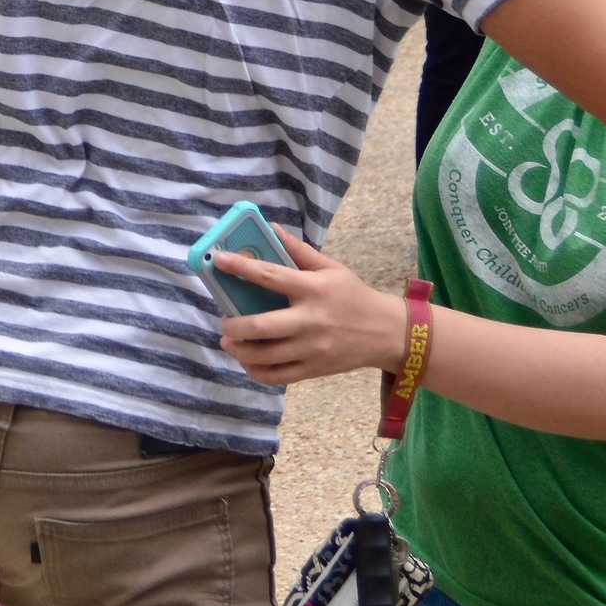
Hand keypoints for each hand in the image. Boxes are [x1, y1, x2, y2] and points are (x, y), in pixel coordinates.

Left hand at [214, 228, 408, 386]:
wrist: (387, 333)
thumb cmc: (354, 296)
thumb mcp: (332, 268)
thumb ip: (299, 251)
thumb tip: (271, 229)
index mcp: (314, 289)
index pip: (271, 276)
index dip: (241, 267)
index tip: (218, 261)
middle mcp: (311, 320)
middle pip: (262, 327)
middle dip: (235, 326)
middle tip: (223, 322)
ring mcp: (312, 348)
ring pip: (265, 356)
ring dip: (239, 351)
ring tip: (229, 342)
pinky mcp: (314, 369)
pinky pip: (278, 376)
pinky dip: (256, 372)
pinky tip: (248, 362)